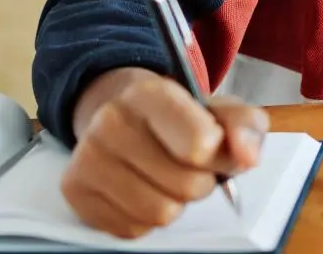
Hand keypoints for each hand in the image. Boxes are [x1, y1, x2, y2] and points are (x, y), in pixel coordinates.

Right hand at [60, 67, 269, 237]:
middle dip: (199, 182)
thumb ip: (245, 126)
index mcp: (149, 94)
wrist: (114, 111)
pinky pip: (131, 229)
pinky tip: (140, 188)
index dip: (218, 156)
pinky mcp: (75, 191)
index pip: (199, 145)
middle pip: (186, 187)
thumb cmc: (174, 116)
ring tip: (164, 177)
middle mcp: (111, 122)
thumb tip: (247, 158)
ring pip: (159, 213)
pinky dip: (144, 217)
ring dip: (173, 202)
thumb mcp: (217, 108)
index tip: (212, 148)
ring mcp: (88, 158)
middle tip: (189, 165)